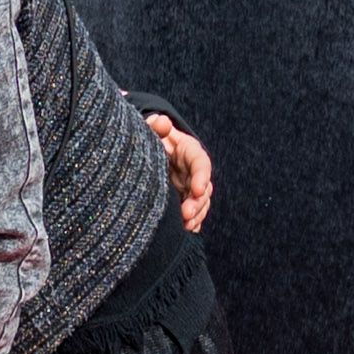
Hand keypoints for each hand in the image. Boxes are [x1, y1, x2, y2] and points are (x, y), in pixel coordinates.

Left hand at [148, 110, 213, 232]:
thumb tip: (161, 121)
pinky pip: (193, 214)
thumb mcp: (152, 129)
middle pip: (204, 189)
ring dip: (196, 216)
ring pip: (201, 204)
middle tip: (186, 215)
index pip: (201, 163)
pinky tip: (186, 231)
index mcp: (190, 152)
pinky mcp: (183, 200)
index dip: (202, 177)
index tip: (198, 189)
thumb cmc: (152, 137)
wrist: (149, 150)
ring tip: (186, 226)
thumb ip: (156, 127)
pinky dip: (191, 223)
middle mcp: (194, 171)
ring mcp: (190, 187)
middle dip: (198, 203)